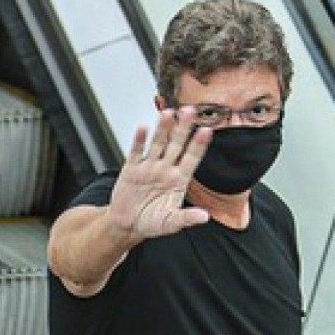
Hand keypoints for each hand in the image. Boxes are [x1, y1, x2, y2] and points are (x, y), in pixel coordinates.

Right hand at [107, 110, 213, 241]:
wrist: (127, 224)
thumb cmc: (152, 222)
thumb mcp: (171, 223)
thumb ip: (186, 218)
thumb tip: (204, 217)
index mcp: (179, 180)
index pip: (192, 158)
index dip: (199, 145)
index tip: (207, 131)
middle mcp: (165, 169)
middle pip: (176, 145)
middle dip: (183, 128)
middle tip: (190, 110)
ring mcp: (149, 166)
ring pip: (158, 143)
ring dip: (163, 128)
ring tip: (168, 112)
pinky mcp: (132, 168)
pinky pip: (136, 152)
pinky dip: (139, 140)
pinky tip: (144, 127)